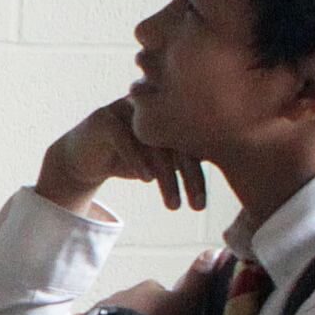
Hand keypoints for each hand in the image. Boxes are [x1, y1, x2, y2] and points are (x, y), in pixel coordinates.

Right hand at [37, 99, 211, 217]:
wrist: (81, 158)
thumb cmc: (128, 159)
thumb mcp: (161, 161)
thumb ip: (187, 159)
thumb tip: (232, 169)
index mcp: (169, 111)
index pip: (192, 140)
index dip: (199, 173)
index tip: (202, 204)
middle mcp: (151, 106)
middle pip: (176, 140)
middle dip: (187, 178)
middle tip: (195, 207)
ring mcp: (126, 108)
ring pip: (152, 143)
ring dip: (166, 177)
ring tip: (172, 204)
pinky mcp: (103, 117)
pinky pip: (124, 139)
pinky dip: (137, 160)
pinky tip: (147, 181)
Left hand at [101, 254, 223, 314]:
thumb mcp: (186, 302)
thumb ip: (199, 279)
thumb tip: (217, 249)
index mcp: (147, 287)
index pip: (156, 291)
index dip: (163, 304)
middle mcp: (122, 292)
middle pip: (133, 301)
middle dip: (139, 313)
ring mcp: (101, 308)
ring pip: (112, 311)